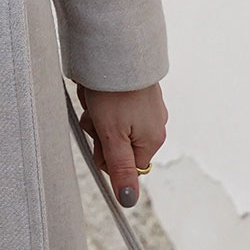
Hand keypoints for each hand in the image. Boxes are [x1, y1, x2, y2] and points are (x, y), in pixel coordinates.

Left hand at [76, 82, 166, 209]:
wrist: (116, 48)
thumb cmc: (115, 92)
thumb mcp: (113, 136)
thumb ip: (120, 169)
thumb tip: (128, 201)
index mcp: (152, 139)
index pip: (126, 167)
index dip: (107, 154)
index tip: (100, 136)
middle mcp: (154, 124)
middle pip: (118, 145)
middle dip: (100, 131)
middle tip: (96, 114)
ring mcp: (145, 106)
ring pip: (111, 124)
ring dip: (96, 113)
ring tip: (95, 97)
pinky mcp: (134, 91)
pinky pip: (112, 104)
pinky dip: (100, 98)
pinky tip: (97, 87)